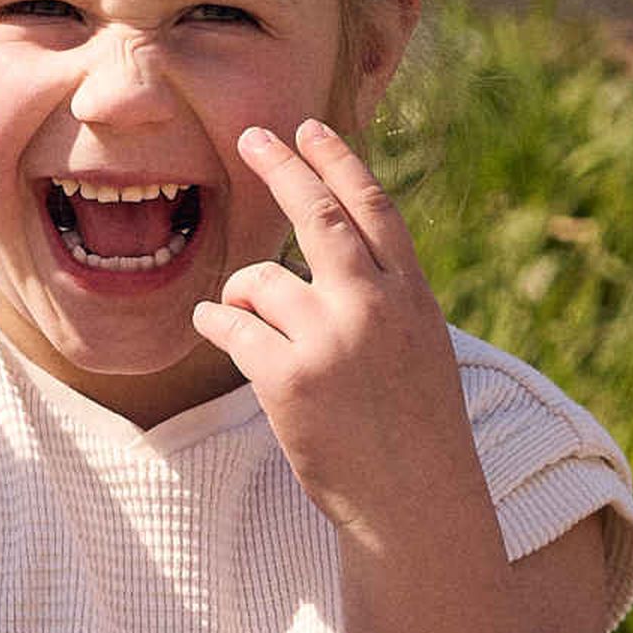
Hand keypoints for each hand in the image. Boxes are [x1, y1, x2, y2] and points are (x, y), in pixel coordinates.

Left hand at [190, 124, 484, 548]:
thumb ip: (384, 298)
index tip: (313, 128)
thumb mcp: (421, 349)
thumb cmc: (415, 431)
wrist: (414, 504)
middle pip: (319, 215)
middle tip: (252, 136)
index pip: (375, 208)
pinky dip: (215, 322)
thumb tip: (334, 253)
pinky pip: (230, 326)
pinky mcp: (287, 378)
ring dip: (241, 294)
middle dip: (283, 167)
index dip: (339, 162)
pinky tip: (212, 326)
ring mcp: (330, 340)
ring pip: (260, 281)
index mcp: (411, 297)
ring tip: (243, 318)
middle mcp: (373, 307)